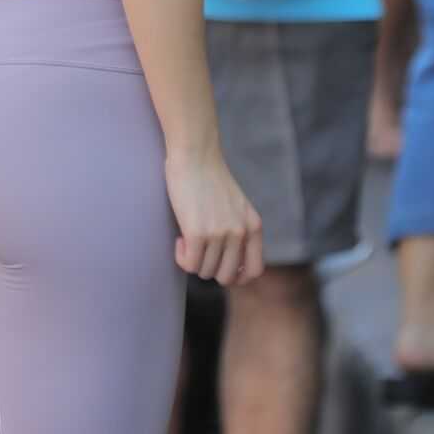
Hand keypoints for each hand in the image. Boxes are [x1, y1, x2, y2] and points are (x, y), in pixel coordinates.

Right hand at [165, 146, 263, 286]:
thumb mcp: (237, 206)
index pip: (254, 271)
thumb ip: (240, 232)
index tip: (221, 267)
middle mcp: (240, 233)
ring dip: (193, 261)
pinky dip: (182, 258)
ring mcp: (220, 234)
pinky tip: (179, 240)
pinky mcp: (198, 233)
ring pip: (205, 272)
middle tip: (199, 252)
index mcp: (253, 226)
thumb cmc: (210, 179)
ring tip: (187, 240)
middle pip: (226, 277)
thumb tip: (229, 269)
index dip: (237, 277)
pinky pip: (189, 265)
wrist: (195, 156)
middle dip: (210, 269)